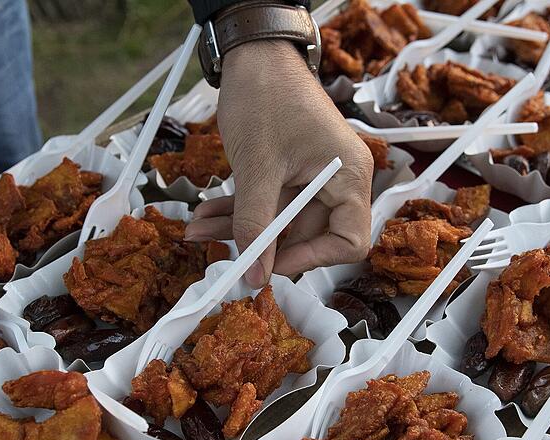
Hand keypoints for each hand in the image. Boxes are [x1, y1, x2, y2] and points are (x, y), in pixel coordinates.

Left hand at [184, 40, 374, 286]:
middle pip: (308, 235)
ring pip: (280, 220)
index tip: (271, 263)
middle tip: (224, 253)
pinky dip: (239, 210)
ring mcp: (313, 175)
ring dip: (241, 228)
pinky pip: (269, 202)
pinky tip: (207, 215)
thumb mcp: (258, 168)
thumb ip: (256, 225)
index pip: (349, 241)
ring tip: (200, 231)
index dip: (312, 259)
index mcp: (348, 177)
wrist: (253, 54)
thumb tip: (256, 274)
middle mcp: (337, 180)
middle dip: (262, 244)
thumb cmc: (268, 95)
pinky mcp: (290, 170)